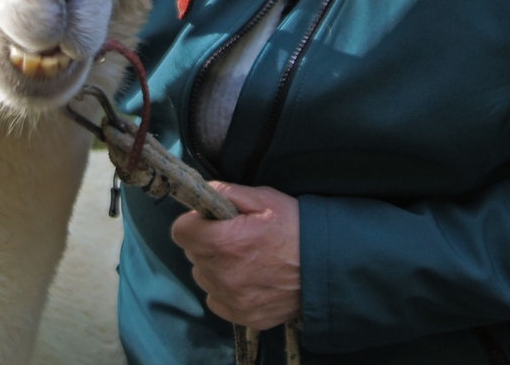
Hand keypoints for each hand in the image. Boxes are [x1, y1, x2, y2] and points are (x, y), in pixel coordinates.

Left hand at [170, 182, 300, 330]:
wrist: (329, 266)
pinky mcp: (245, 316)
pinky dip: (225, 290)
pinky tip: (247, 278)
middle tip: (234, 236)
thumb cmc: (296, 227)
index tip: (209, 220)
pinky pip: (216, 300)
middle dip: (206, 242)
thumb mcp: (264, 198)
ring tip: (243, 258)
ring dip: (214, 266)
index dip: (194, 221)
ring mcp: (233, 299)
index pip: (180, 232)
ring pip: (203, 278)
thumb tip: (201, 193)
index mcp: (224, 243)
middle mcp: (223, 275)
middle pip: (192, 254)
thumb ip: (226, 193)